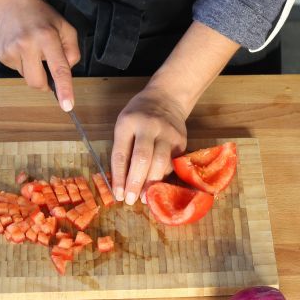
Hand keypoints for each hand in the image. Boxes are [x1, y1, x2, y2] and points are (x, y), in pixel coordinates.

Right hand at [0, 0, 79, 110]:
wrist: (12, 1)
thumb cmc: (43, 16)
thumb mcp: (66, 28)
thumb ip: (72, 52)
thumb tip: (66, 73)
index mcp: (47, 37)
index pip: (58, 68)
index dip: (64, 89)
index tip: (67, 106)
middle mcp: (27, 44)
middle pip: (38, 82)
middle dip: (45, 84)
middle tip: (47, 68)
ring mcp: (10, 50)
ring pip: (27, 78)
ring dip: (34, 69)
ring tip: (32, 48)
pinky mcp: (1, 55)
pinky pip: (17, 71)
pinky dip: (23, 64)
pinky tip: (21, 47)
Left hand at [111, 87, 187, 204]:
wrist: (166, 98)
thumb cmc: (138, 115)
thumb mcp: (124, 125)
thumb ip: (123, 150)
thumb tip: (122, 183)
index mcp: (128, 123)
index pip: (121, 154)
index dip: (119, 177)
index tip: (118, 194)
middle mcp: (149, 126)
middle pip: (142, 159)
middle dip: (135, 183)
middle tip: (130, 200)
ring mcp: (167, 133)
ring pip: (160, 163)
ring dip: (151, 184)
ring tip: (144, 198)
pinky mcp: (181, 141)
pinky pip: (171, 163)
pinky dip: (163, 176)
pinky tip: (157, 186)